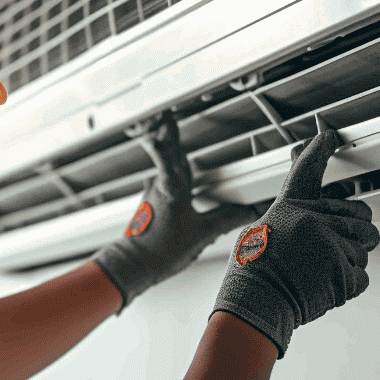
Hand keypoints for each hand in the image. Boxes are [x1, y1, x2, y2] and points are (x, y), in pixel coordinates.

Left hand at [92, 111, 258, 311]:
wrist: (133, 266)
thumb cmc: (161, 250)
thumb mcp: (202, 234)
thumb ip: (226, 219)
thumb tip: (246, 212)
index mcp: (173, 186)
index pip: (172, 149)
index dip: (171, 130)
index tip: (170, 113)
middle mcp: (158, 184)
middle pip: (169, 152)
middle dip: (172, 136)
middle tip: (173, 119)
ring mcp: (150, 192)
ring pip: (165, 167)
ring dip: (171, 156)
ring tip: (176, 143)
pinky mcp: (147, 203)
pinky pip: (162, 182)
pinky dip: (171, 178)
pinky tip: (180, 184)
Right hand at [210, 129, 379, 358]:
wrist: (255, 305)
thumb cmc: (255, 274)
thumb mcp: (261, 233)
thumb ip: (290, 218)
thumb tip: (310, 210)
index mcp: (290, 209)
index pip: (306, 172)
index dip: (318, 151)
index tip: (328, 136)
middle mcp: (311, 220)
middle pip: (360, 218)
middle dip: (357, 234)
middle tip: (332, 251)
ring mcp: (329, 245)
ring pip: (364, 249)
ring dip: (349, 262)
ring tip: (320, 272)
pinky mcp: (342, 271)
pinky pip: (362, 276)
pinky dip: (348, 285)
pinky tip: (323, 286)